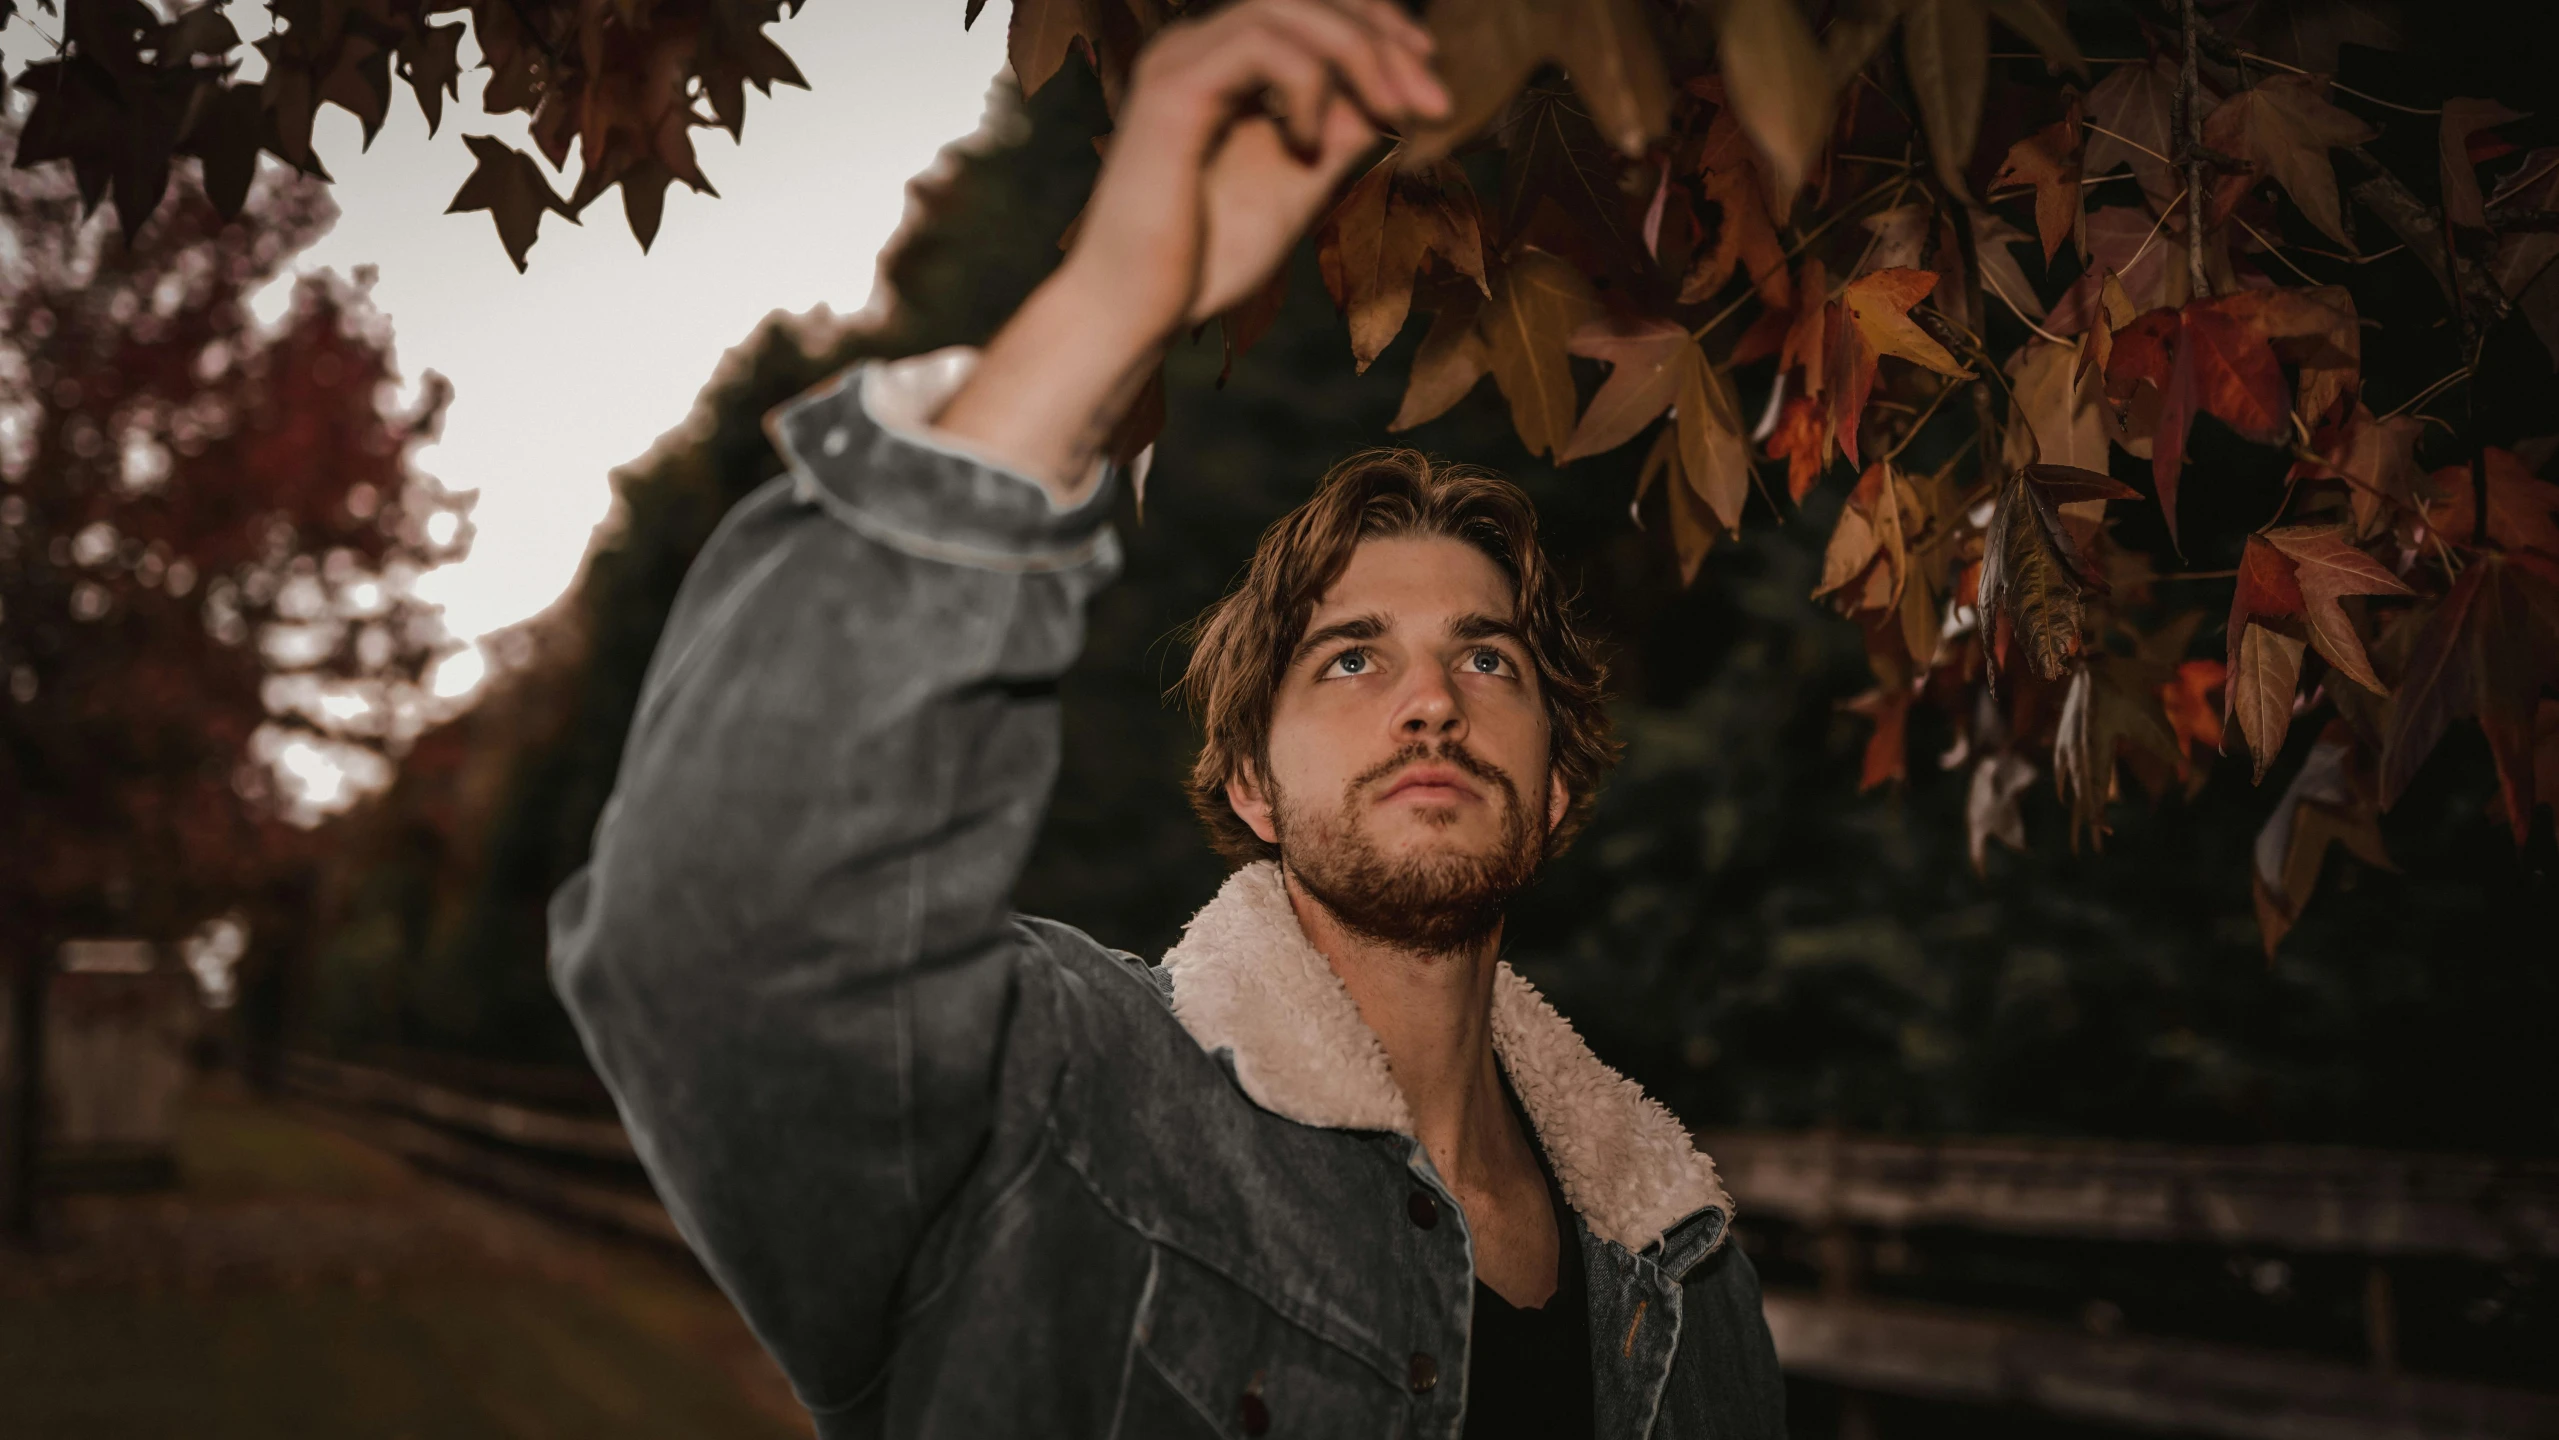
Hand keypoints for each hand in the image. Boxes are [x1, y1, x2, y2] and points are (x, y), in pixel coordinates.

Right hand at [937, 0, 1447, 497]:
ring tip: (1392, 114)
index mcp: (1222, 65)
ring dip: (1359, 54)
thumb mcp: (1300, 185)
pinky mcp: (1173, 88)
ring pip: (1287, 8)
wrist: (1134, 312)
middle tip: (1433, 100)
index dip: (1378, 27)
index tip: (1429, 79)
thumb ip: (1344, 136)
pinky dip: (1308, 86)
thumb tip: (1399, 99)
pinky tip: (1312, 145)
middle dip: (1383, 38)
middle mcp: (1197, 47)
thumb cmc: (1205, 259)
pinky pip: (1261, 46)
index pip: (1310, 8)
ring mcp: (1181, 60)